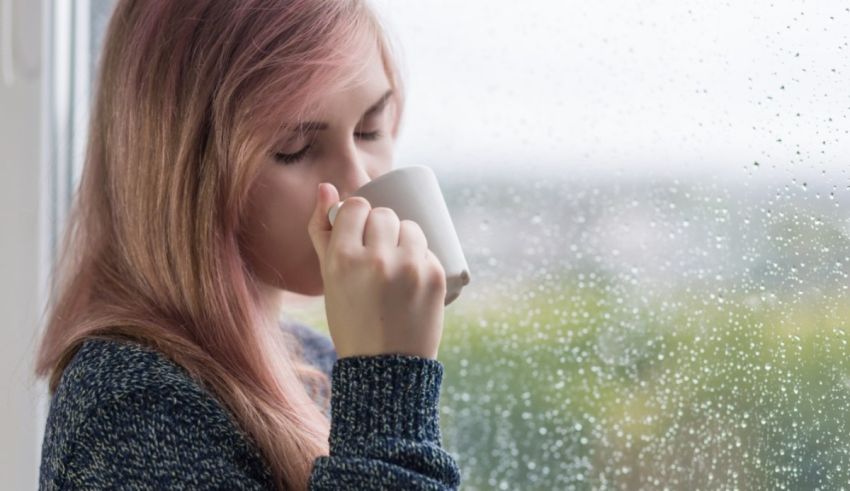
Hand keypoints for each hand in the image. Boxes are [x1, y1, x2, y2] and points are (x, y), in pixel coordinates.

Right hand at [307, 183, 446, 358]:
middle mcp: (377, 259)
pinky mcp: (436, 276)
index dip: (358, 218)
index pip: (357, 206)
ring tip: (395, 269)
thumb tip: (326, 187)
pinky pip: (427, 250)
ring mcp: (410, 267)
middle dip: (381, 229)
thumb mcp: (328, 279)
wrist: (385, 368)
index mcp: (344, 258)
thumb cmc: (350, 320)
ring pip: (410, 227)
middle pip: (385, 214)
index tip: (359, 235)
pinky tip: (410, 283)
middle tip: (377, 258)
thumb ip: (322, 232)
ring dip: (403, 240)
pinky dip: (420, 260)